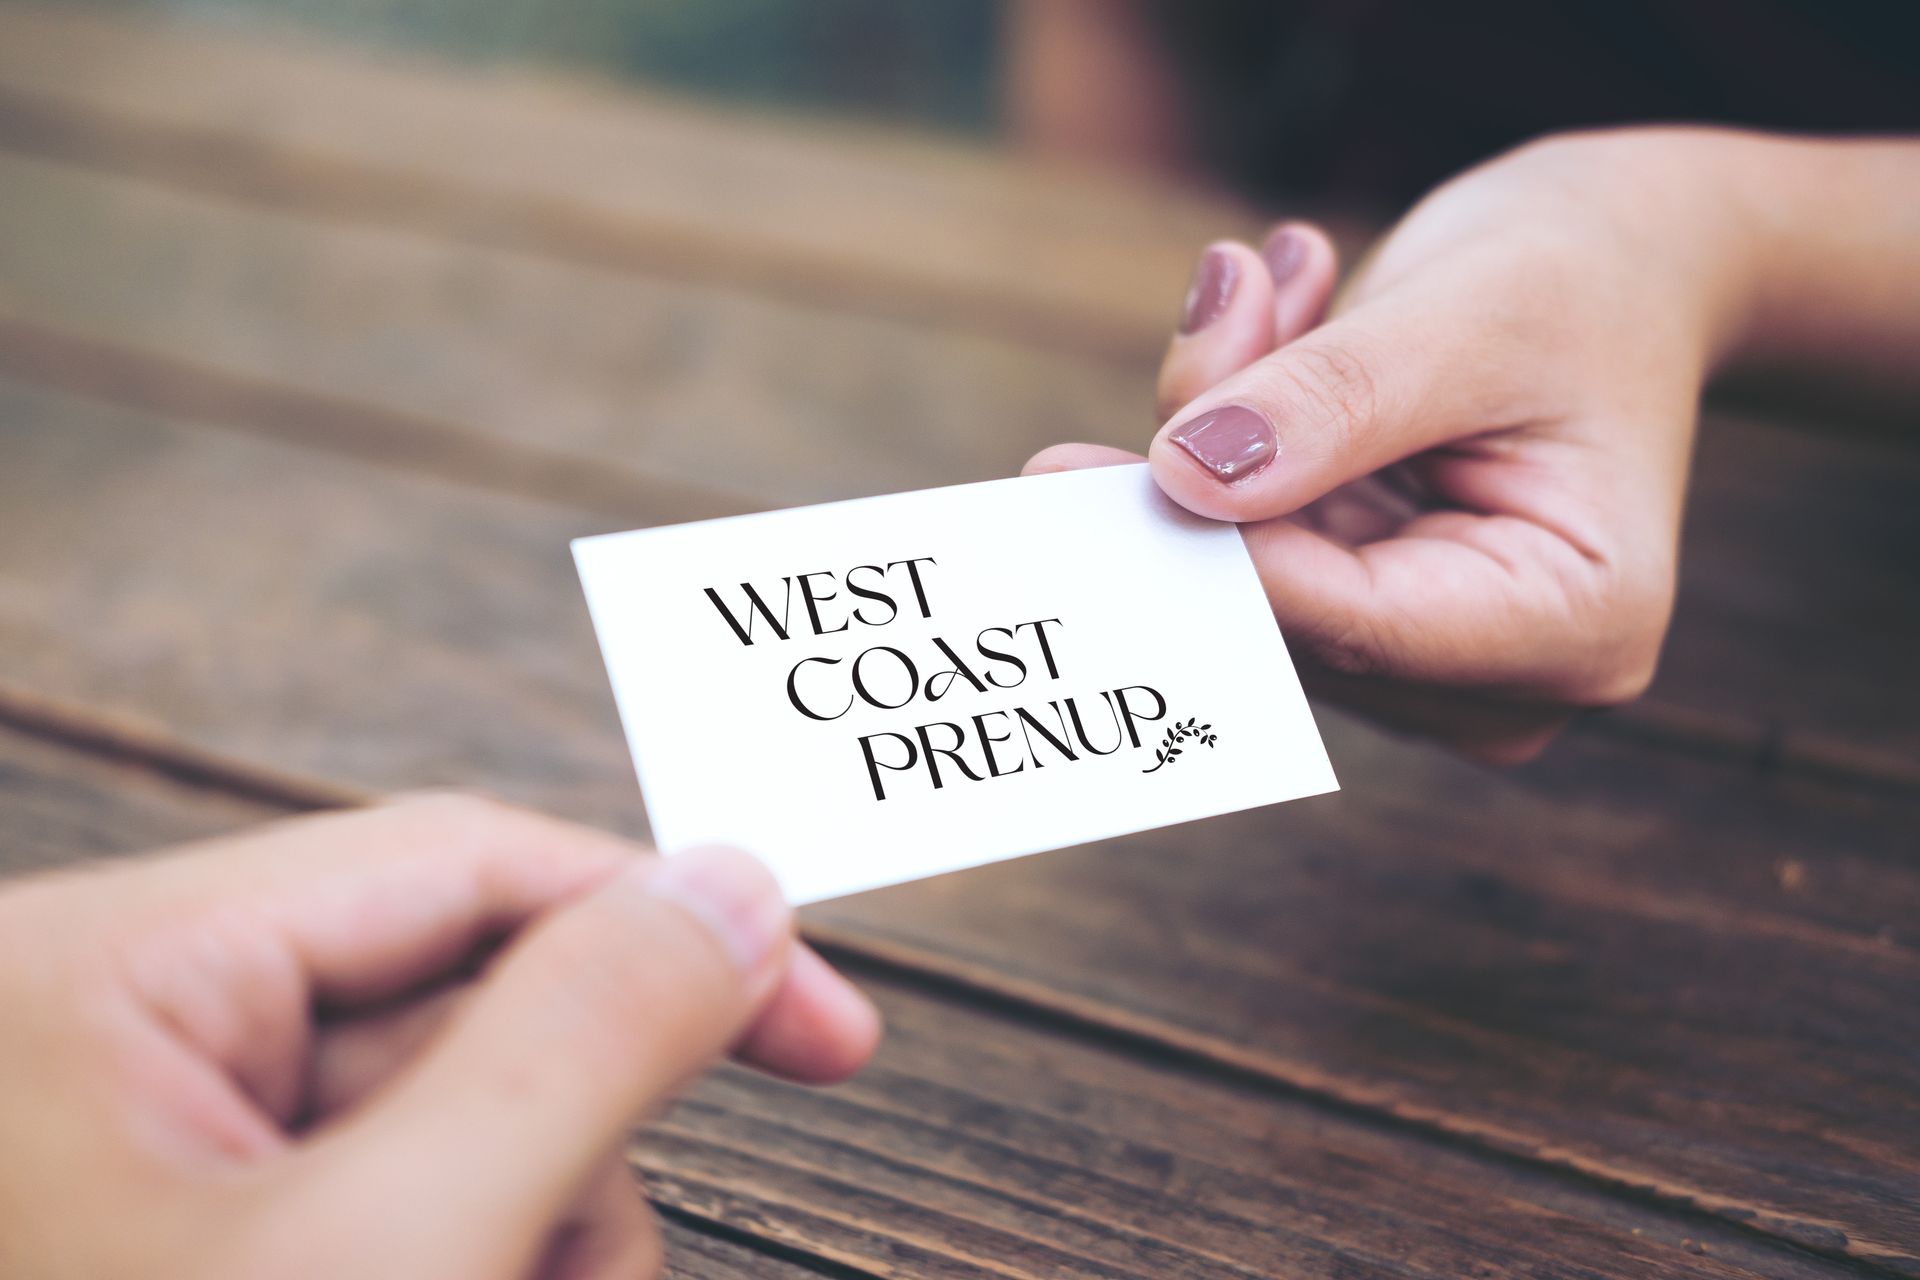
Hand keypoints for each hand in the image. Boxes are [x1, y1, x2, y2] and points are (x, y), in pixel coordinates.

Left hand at [0, 794, 880, 1278]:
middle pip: (463, 1013)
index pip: (459, 864)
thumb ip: (580, 1040)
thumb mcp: (390, 1258)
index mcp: (103, 974)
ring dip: (537, 1246)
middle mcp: (115, 1037)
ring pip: (453, 1132)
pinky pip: (409, 1216)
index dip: (665, 922)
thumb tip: (737, 887)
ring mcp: (153, 1154)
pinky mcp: (204, 1239)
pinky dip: (484, 1269)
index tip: (831, 1028)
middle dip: (570, 1165)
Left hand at [1031, 128, 1775, 759]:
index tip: (1072, 475)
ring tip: (1268, 281)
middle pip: (1282, 607)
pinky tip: (1277, 311)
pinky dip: (1235, 424)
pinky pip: (1246, 534)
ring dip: (1224, 415)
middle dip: (1213, 451)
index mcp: (1578, 626)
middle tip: (1217, 303)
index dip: (1211, 550)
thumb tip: (1182, 475)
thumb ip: (1333, 402)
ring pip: (1244, 567)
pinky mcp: (1363, 609)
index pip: (1351, 625)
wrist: (1621, 265)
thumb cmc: (1582, 284)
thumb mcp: (1473, 318)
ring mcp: (1427, 657)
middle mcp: (1502, 676)